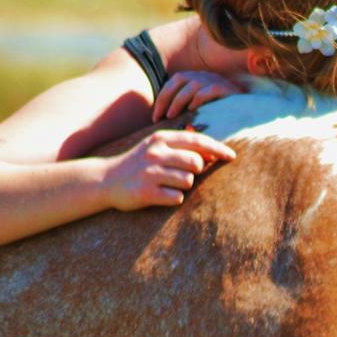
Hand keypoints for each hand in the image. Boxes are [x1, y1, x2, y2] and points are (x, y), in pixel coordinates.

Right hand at [103, 130, 235, 209]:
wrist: (105, 180)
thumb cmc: (138, 163)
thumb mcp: (156, 146)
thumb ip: (182, 145)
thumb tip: (213, 151)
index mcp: (160, 138)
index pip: (198, 141)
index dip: (218, 148)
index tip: (231, 156)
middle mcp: (155, 153)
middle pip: (197, 162)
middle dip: (196, 171)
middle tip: (182, 174)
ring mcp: (150, 172)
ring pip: (188, 181)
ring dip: (183, 186)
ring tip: (166, 184)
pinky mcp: (146, 192)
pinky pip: (176, 198)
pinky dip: (173, 199)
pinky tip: (160, 195)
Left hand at [153, 71, 243, 120]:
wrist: (254, 110)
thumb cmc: (226, 114)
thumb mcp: (203, 111)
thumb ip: (189, 114)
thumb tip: (174, 125)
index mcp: (197, 78)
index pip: (174, 82)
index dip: (162, 98)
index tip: (155, 117)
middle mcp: (205, 76)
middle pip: (179, 80)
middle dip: (166, 99)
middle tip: (159, 117)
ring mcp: (217, 80)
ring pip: (192, 86)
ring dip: (178, 101)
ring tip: (171, 116)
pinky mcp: (228, 88)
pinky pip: (209, 90)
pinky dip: (199, 100)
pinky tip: (192, 110)